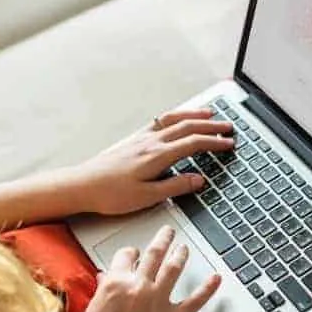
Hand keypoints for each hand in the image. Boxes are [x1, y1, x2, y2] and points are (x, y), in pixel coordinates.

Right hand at [66, 226, 221, 311]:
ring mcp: (157, 302)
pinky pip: (194, 301)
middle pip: (154, 254)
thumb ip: (104, 290)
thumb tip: (106, 279)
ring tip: (184, 248)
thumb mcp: (92, 309)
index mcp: (116, 282)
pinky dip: (207, 289)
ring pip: (174, 268)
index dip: (131, 252)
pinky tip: (215, 279)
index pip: (127, 254)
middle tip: (168, 232)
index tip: (135, 253)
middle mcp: (139, 287)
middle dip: (163, 239)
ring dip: (181, 254)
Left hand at [70, 109, 233, 214]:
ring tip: (209, 114)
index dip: (214, 143)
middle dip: (211, 126)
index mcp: (157, 156)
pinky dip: (174, 116)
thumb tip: (199, 179)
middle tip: (229, 127)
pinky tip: (176, 118)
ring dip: (194, 115)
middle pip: (187, 127)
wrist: (82, 185)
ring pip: (174, 120)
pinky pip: (160, 122)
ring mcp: (141, 139)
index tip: (229, 143)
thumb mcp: (147, 197)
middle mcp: (151, 142)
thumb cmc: (110, 194)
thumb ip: (175, 187)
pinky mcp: (133, 140)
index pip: (193, 144)